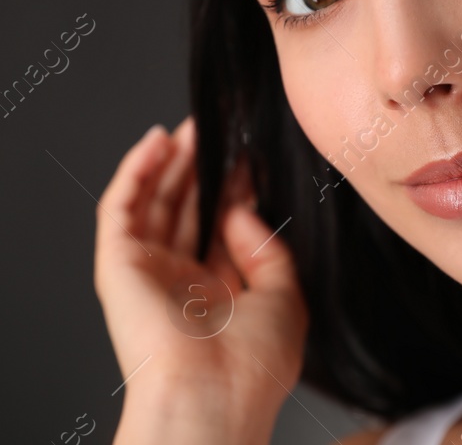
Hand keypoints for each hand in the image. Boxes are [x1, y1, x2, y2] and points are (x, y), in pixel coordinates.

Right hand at [93, 118, 307, 444]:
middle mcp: (180, 282)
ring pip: (155, 203)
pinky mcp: (118, 266)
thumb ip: (268, 248)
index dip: (237, 189)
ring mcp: (147, 273)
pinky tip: (157, 142)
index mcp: (219, 295)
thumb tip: (239, 208)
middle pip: (188, 211)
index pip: (222, 228)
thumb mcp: (285, 297)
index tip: (254, 156)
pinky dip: (136, 172)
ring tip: (192, 125)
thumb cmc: (254, 361)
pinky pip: (121, 209)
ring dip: (171, 163)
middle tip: (219, 128)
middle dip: (203, 169)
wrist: (213, 394)